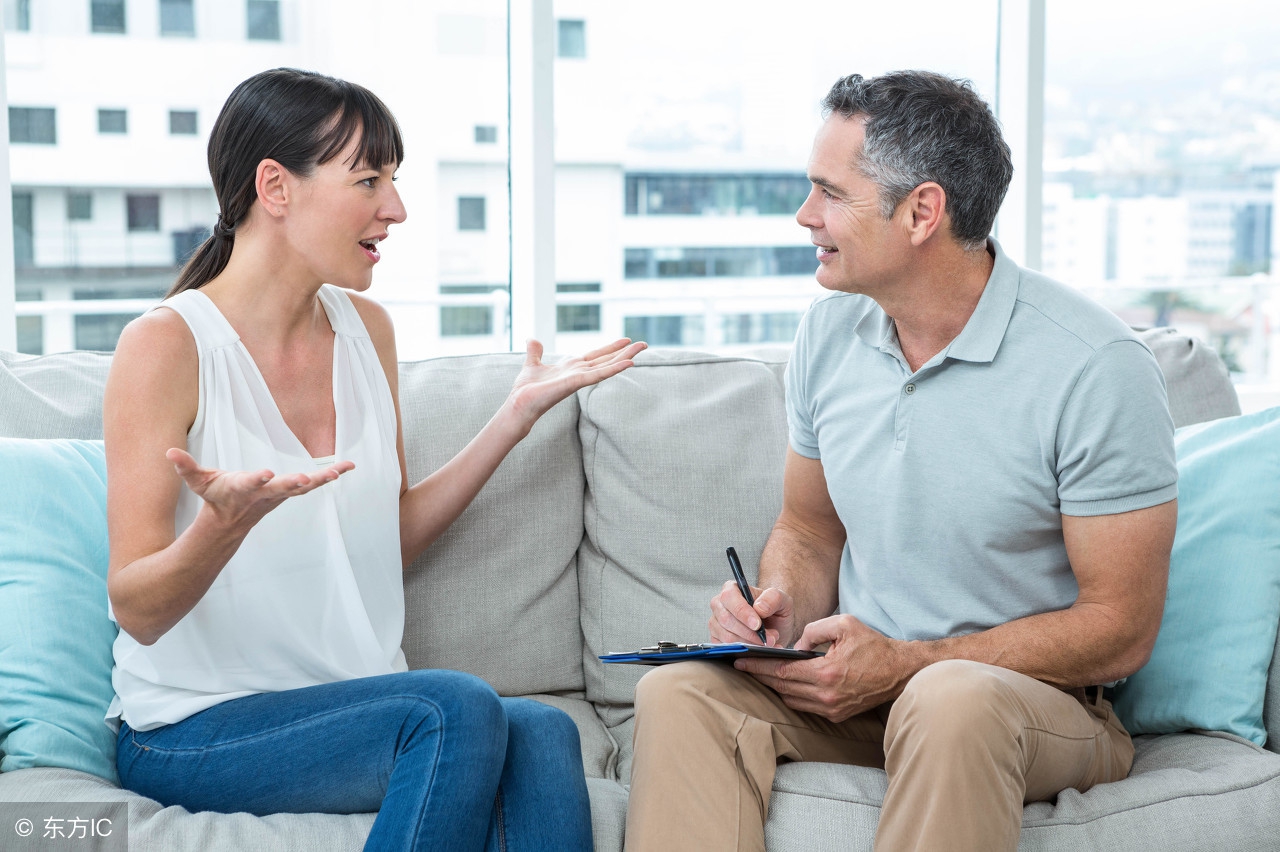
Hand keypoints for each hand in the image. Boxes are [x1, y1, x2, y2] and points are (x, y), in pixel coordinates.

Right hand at [166, 448, 354, 533]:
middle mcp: (263, 494)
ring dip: (322, 478)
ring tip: (341, 469)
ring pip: (303, 487)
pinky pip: (314, 482)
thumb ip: (186, 467)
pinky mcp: (291, 492)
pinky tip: (349, 466)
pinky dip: (331, 474)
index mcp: (241, 489)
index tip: (266, 474)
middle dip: (293, 483)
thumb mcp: (198, 482)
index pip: (249, 484)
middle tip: (307, 478)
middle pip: (281, 489)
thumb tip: (169, 451)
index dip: (257, 479)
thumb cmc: (216, 496)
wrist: (230, 523)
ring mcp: (279, 495)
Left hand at [505, 338, 646, 428]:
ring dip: (625, 356)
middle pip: (606, 359)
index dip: (610, 348)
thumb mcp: (532, 363)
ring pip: (608, 365)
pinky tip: (629, 362)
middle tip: (643, 344)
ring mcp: (580, 378)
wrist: (519, 403)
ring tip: (642, 347)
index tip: (625, 340)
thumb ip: (535, 351)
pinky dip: (615, 368)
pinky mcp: (577, 382)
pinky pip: (600, 374)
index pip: (595, 355)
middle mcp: (579, 372)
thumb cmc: (526, 389)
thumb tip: (532, 339)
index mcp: (572, 367)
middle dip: (624, 351)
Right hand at [709, 581, 797, 646]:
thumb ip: (773, 598)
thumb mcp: (782, 600)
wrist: (775, 627)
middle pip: (726, 619)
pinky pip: (725, 648)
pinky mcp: (716, 639)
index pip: (730, 597)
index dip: (742, 612)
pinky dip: (743, 652)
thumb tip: (759, 607)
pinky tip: (758, 651)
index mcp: (732, 589)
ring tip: (767, 643)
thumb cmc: (775, 610)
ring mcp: (715, 623)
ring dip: (749, 643)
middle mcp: (719, 605)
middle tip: (769, 639)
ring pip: (726, 636)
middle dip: (749, 633)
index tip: (757, 625)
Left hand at [733, 614, 917, 722]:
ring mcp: (832, 709)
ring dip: (775, 688)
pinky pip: (805, 706)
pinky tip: (783, 683)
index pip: (782, 672)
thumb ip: (814, 630)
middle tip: (741, 666)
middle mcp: (827, 696)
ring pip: (791, 700)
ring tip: (760, 673)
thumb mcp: (844, 624)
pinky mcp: (837, 715)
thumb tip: (795, 645)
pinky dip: (792, 695)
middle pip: (782, 688)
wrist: (900, 671)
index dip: (757, 667)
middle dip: (760, 677)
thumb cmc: (873, 645)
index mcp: (827, 673)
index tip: (739, 661)